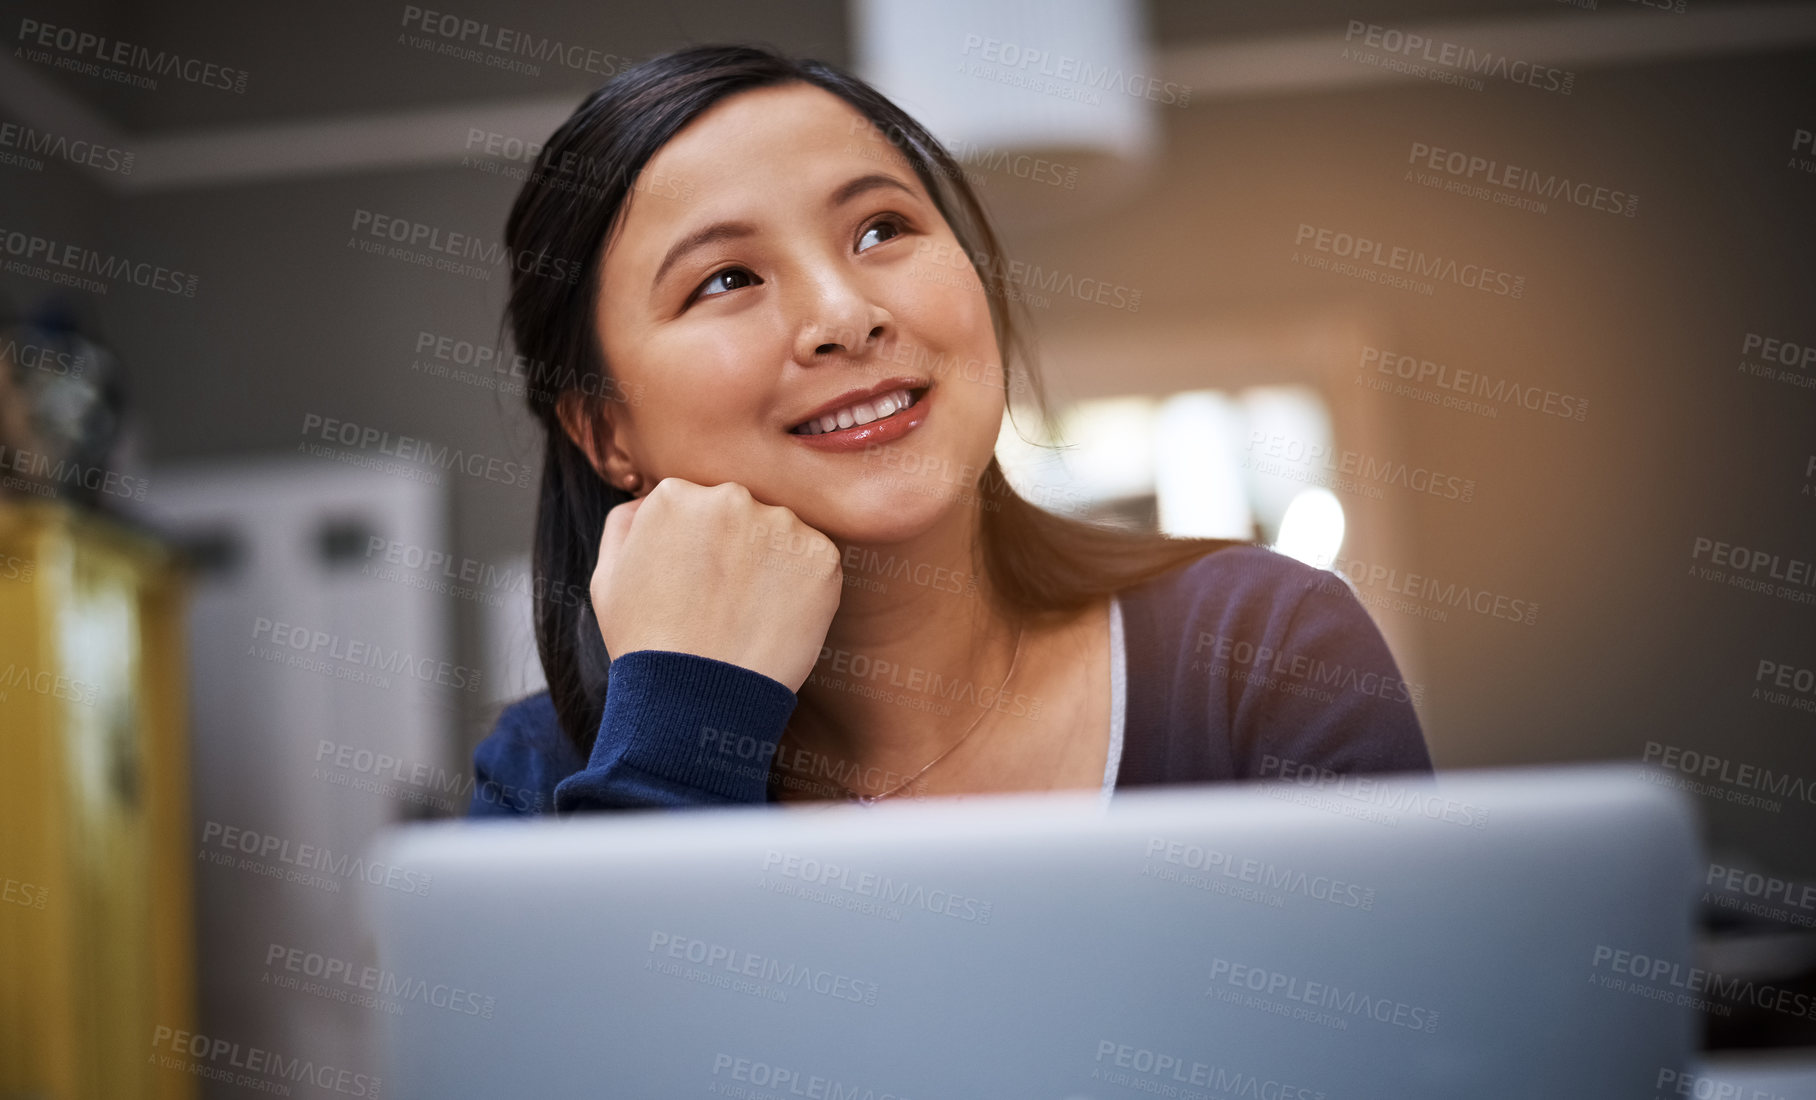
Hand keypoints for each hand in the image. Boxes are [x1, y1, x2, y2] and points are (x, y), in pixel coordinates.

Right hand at [590, 477, 841, 691]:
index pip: (697, 504)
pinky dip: (803, 587)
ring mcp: (780, 525)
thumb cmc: (645, 643)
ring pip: (779, 535)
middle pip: (740, 513)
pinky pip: (814, 562)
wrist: (695, 697)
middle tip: (723, 602)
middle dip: (736, 548)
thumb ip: (625, 524)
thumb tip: (646, 498)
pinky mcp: (820, 557)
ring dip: (771, 564)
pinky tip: (776, 619)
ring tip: (748, 615)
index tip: (695, 583)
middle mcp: (730, 497)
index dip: (697, 547)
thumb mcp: (607, 578)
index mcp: (676, 495)